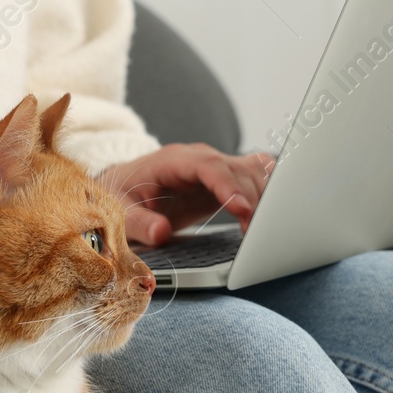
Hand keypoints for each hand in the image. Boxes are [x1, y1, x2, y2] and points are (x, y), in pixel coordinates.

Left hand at [99, 144, 274, 245]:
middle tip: (257, 233)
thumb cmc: (123, 196)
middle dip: (253, 199)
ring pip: (252, 172)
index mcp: (172, 161)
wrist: (127, 186)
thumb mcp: (121, 212)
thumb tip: (160, 233)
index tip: (243, 211)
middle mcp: (199, 158)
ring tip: (263, 231)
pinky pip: (255, 177)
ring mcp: (215, 166)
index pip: (207, 166)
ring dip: (264, 198)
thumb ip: (139, 223)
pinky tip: (271, 215)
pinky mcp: (226, 178)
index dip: (228, 186)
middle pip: (237, 170)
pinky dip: (268, 193)